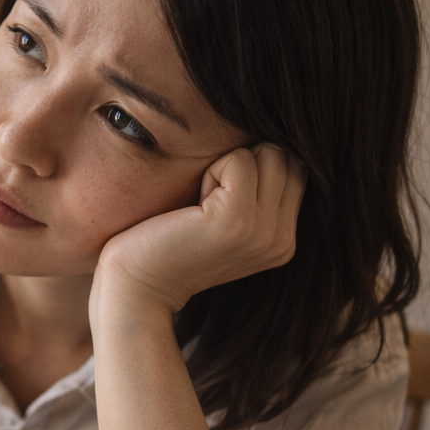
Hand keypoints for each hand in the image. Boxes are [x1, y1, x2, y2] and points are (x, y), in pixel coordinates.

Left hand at [91, 144, 305, 318]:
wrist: (135, 287)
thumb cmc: (166, 245)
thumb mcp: (224, 223)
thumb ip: (256, 194)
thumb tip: (268, 142)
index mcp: (282, 241)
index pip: (293, 169)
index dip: (252, 170)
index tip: (214, 203)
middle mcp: (281, 240)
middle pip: (285, 157)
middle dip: (242, 164)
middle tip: (205, 203)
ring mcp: (263, 232)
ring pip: (267, 154)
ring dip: (226, 166)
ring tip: (199, 206)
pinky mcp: (237, 219)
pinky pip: (239, 160)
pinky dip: (210, 171)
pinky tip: (192, 207)